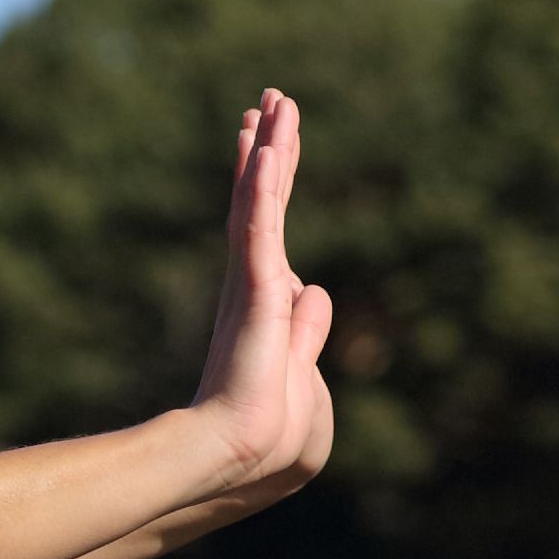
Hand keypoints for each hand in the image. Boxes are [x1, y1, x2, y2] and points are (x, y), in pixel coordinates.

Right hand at [175, 89, 337, 514]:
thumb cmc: (270, 434)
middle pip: (264, 202)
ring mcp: (250, 286)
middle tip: (269, 101)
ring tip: (272, 103)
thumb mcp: (303, 375)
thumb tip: (318, 290)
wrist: (240, 457)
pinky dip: (261, 187)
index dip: (273, 184)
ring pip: (261, 202)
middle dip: (269, 148)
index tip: (271, 142)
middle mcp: (251, 284)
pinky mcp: (254, 292)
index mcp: (263, 302)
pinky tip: (266, 147)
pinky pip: (260, 227)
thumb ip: (308, 331)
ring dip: (269, 149)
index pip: (272, 229)